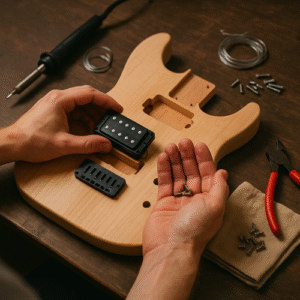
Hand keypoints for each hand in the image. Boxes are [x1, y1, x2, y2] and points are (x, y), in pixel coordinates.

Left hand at [8, 85, 122, 162]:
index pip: (91, 94)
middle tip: (112, 116)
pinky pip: (74, 110)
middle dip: (101, 107)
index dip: (107, 101)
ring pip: (81, 104)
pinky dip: (84, 117)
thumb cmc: (30, 140)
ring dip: (93, 113)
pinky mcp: (54, 111)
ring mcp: (56, 104)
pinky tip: (88, 127)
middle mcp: (58, 98)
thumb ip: (88, 144)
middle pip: (87, 96)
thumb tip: (104, 144)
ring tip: (101, 125)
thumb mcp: (64, 144)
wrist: (13, 144)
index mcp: (61, 100)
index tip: (116, 108)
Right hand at [142, 138, 228, 256]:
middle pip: (192, 171)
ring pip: (177, 175)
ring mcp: (178, 200)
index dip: (204, 158)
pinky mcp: (163, 202)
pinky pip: (164, 182)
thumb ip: (220, 187)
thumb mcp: (214, 206)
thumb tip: (223, 172)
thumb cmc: (193, 232)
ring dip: (175, 160)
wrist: (170, 249)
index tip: (199, 145)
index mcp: (210, 200)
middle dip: (188, 156)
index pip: (208, 173)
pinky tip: (164, 158)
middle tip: (183, 142)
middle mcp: (195, 199)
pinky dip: (164, 169)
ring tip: (171, 146)